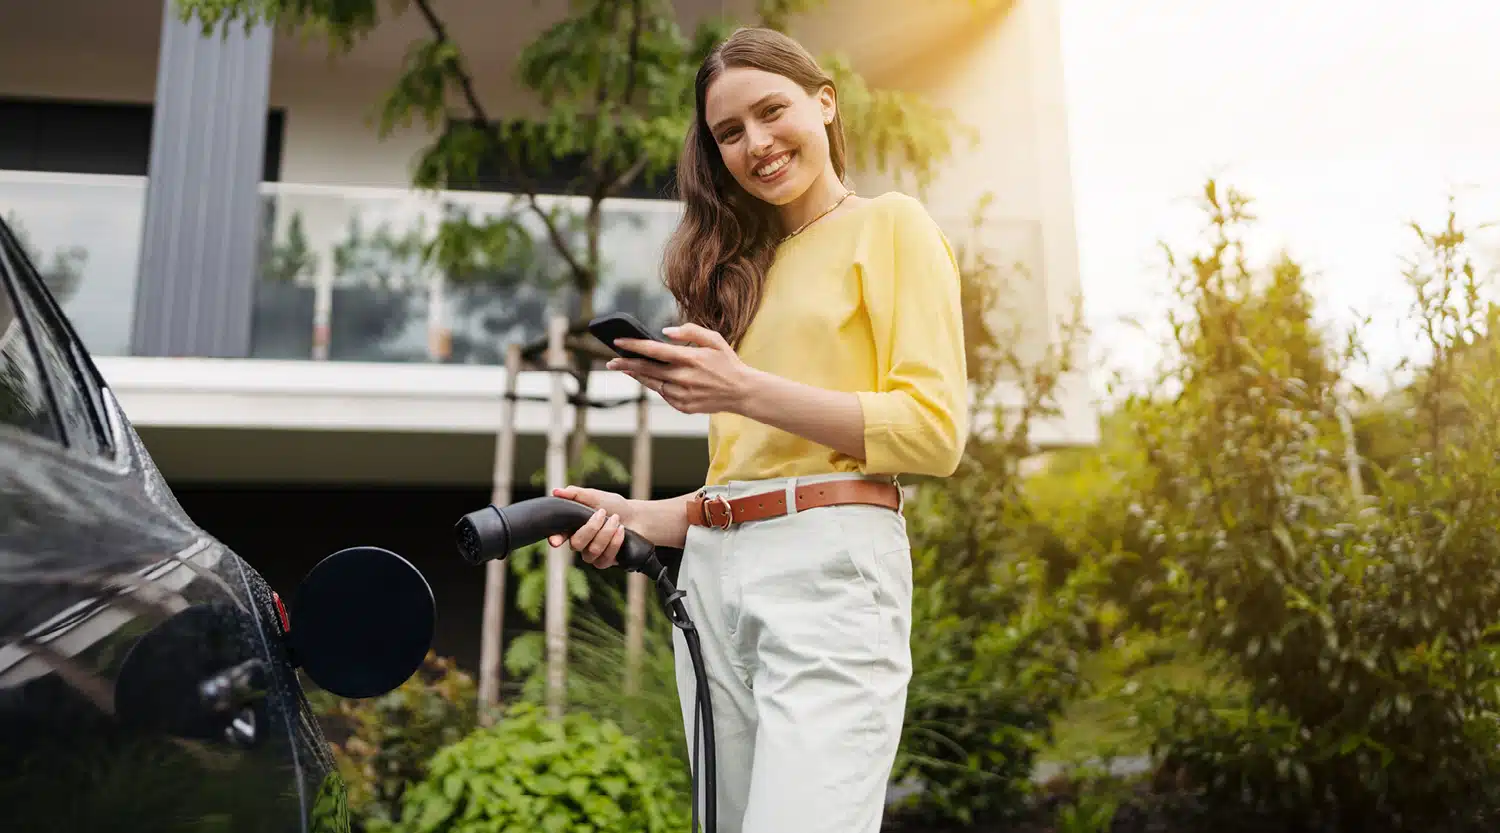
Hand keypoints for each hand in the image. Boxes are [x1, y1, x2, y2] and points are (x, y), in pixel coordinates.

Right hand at [546, 486, 634, 568]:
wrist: (636, 517)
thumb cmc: (614, 506)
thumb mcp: (595, 496)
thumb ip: (576, 494)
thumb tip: (556, 491)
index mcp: (572, 527)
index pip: (558, 535)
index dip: (555, 538)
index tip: (555, 541)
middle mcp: (579, 543)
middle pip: (576, 544)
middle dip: (592, 528)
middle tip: (603, 512)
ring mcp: (591, 554)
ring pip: (592, 551)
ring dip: (606, 533)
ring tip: (615, 519)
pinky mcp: (604, 562)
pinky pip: (604, 559)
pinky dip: (614, 542)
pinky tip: (621, 531)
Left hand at [608, 323, 757, 414]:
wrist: (742, 392)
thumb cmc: (727, 363)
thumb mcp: (714, 340)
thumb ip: (690, 331)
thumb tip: (665, 331)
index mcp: (691, 358)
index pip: (655, 350)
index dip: (634, 345)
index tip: (618, 342)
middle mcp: (685, 377)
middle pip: (647, 369)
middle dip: (626, 364)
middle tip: (610, 362)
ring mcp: (683, 394)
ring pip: (653, 384)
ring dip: (638, 376)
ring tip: (626, 369)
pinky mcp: (684, 406)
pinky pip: (664, 395)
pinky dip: (656, 386)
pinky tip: (650, 379)